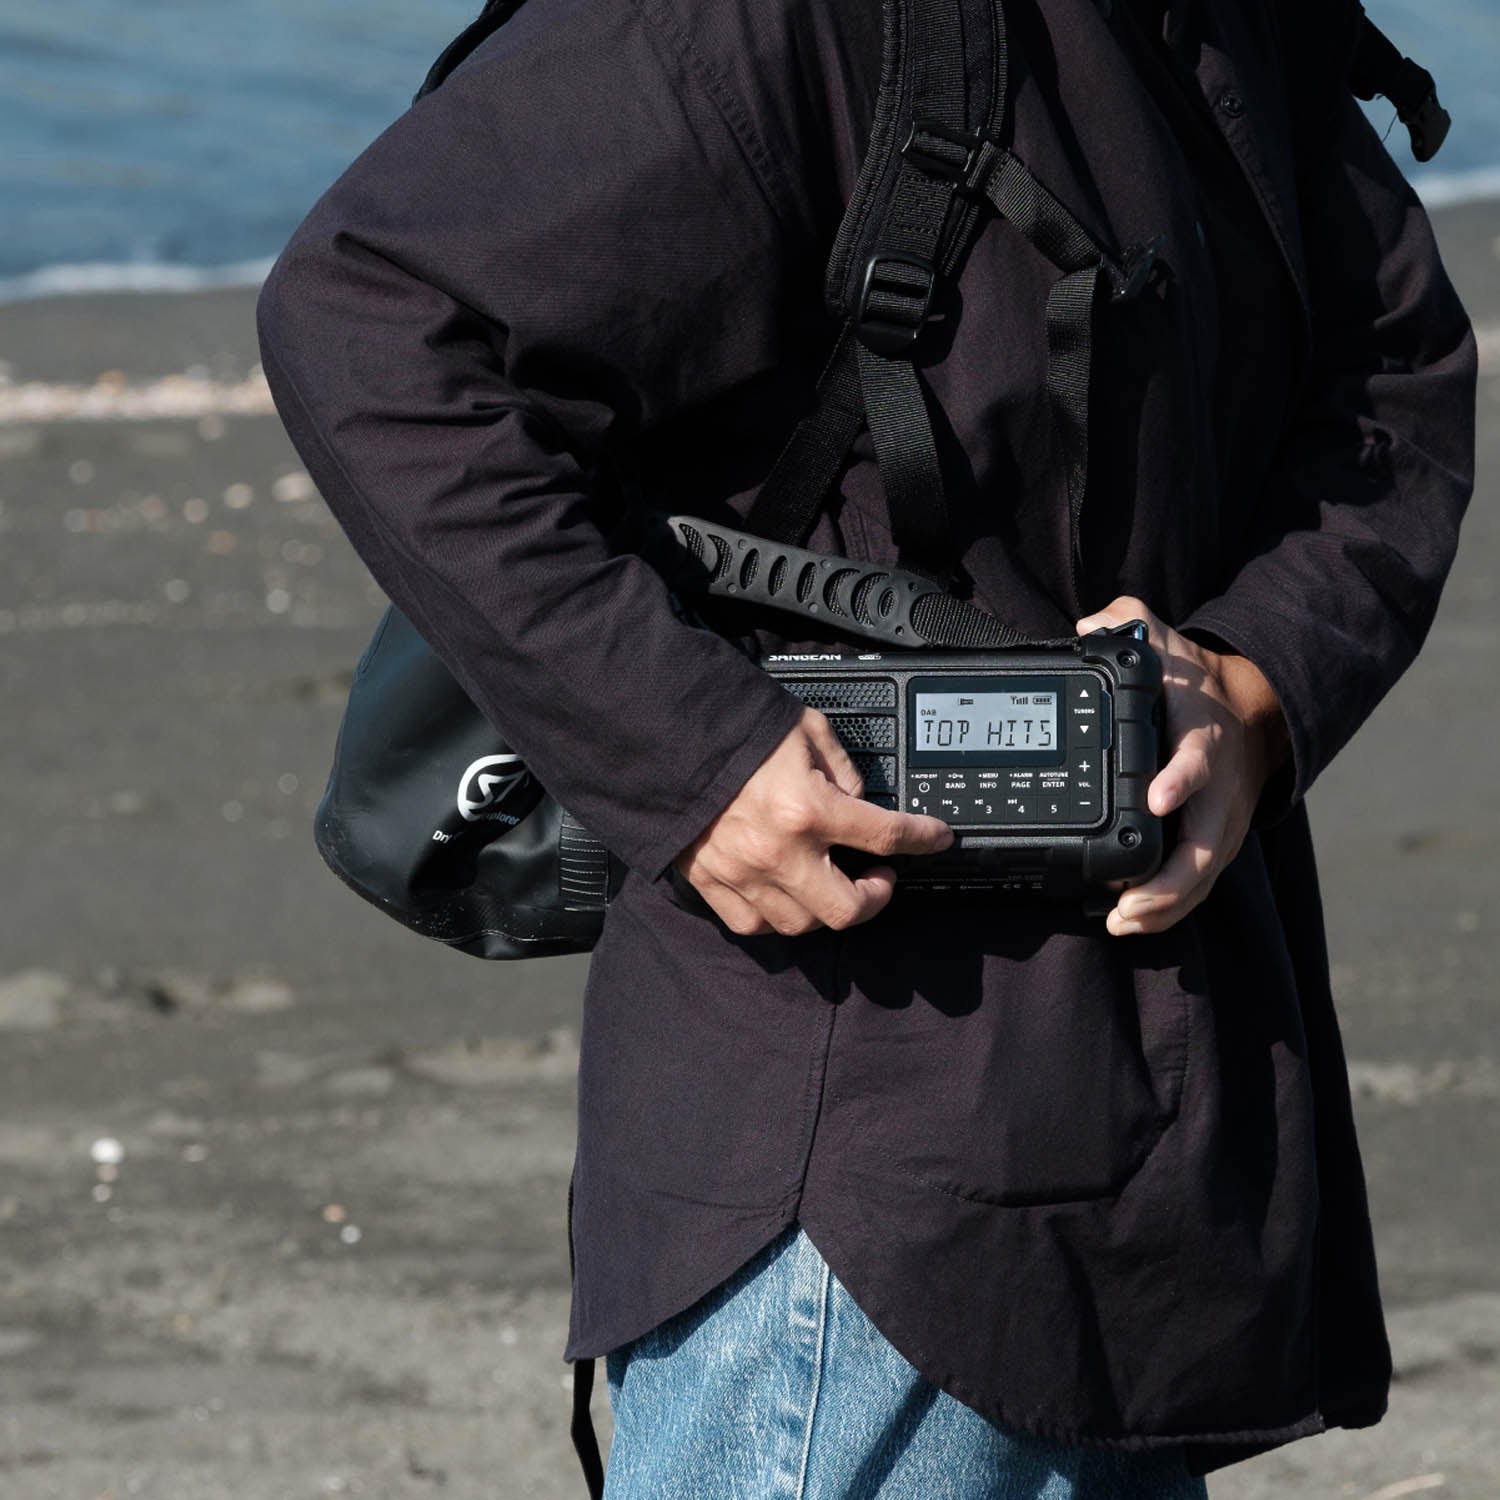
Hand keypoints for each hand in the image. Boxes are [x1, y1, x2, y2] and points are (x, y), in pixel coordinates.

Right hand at [674, 706, 953, 936]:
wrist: (666, 739)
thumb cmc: (735, 730)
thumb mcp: (806, 730)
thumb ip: (842, 770)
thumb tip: (859, 802)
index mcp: (808, 808)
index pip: (887, 835)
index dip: (924, 839)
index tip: (937, 838)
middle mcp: (778, 851)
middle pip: (848, 909)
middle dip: (876, 897)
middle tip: (879, 877)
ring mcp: (742, 874)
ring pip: (802, 924)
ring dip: (827, 909)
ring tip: (832, 884)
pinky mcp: (711, 882)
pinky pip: (753, 924)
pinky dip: (777, 917)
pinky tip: (788, 895)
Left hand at [1075, 598, 1289, 936]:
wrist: (1246, 712)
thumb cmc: (1192, 685)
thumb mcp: (1165, 642)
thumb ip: (1127, 623)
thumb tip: (1090, 624)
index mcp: (1203, 738)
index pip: (1198, 761)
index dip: (1179, 780)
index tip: (1155, 798)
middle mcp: (1217, 791)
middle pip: (1204, 846)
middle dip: (1170, 881)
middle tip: (1127, 903)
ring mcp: (1218, 824)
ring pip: (1201, 877)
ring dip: (1165, 906)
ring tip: (1122, 921)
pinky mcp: (1211, 846)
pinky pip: (1194, 886)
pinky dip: (1167, 909)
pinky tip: (1131, 922)